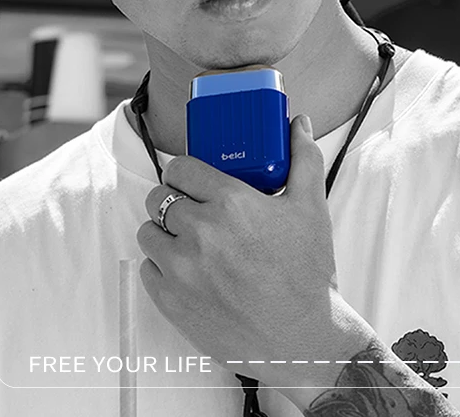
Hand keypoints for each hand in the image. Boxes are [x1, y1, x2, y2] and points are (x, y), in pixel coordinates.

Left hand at [137, 115, 367, 390]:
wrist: (302, 338)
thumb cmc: (308, 271)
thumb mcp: (313, 207)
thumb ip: (304, 157)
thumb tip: (299, 122)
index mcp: (231, 202)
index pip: (180, 168)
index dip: (185, 171)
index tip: (193, 179)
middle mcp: (201, 232)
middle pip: (159, 197)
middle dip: (174, 198)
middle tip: (193, 209)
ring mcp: (182, 269)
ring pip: (148, 232)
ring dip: (163, 231)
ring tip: (188, 239)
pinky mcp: (172, 302)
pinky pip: (147, 269)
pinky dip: (161, 265)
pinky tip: (186, 268)